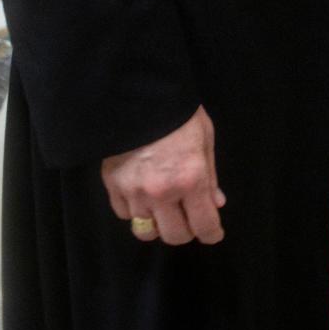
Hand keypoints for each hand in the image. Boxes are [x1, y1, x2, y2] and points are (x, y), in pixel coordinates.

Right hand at [102, 105, 224, 245]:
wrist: (139, 94)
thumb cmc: (179, 113)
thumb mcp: (205, 139)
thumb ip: (210, 176)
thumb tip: (216, 204)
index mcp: (191, 178)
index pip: (203, 224)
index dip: (212, 233)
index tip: (213, 233)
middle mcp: (162, 192)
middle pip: (174, 236)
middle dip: (186, 231)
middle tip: (189, 219)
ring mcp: (134, 192)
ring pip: (146, 231)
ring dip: (158, 223)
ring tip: (163, 208)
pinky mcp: (112, 187)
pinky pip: (124, 215)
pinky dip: (135, 211)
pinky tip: (141, 195)